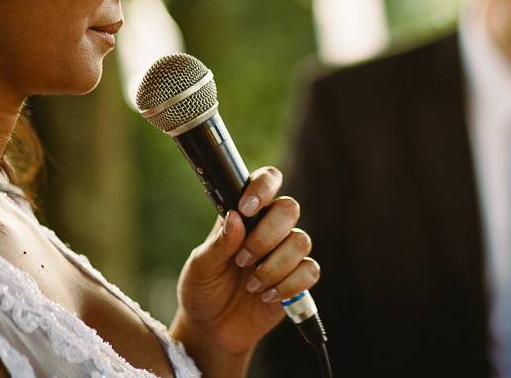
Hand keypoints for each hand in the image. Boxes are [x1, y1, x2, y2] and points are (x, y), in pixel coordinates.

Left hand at [171, 166, 320, 359]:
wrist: (212, 329)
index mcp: (246, 215)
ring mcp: (286, 253)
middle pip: (289, 208)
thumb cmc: (203, 290)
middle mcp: (270, 228)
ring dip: (274, 266)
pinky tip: (266, 296)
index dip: (264, 186)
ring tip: (251, 285)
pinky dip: (287, 285)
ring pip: (302, 241)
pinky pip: (310, 270)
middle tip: (242, 260)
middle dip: (267, 236)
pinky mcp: (298, 279)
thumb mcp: (200, 268)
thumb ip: (218, 244)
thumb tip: (236, 217)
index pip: (268, 181)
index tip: (247, 208)